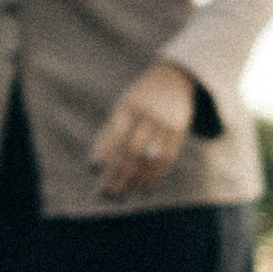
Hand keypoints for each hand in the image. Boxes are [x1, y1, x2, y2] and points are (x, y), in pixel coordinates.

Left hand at [91, 61, 200, 198]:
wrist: (175, 77)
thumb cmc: (140, 97)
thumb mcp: (125, 104)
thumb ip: (113, 130)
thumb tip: (97, 166)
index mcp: (129, 105)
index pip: (114, 131)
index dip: (104, 150)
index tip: (93, 169)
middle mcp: (147, 113)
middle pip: (132, 150)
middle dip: (118, 173)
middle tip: (106, 192)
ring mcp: (165, 121)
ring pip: (149, 157)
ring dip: (136, 179)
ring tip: (123, 195)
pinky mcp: (180, 129)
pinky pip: (168, 157)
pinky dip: (156, 175)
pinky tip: (146, 188)